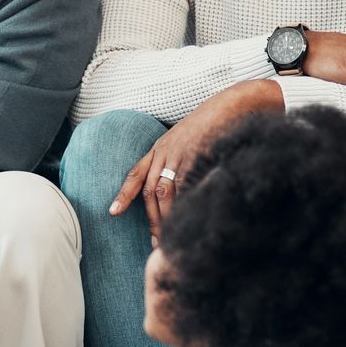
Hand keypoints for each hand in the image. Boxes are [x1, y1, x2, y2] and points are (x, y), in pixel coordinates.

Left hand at [111, 80, 281, 242]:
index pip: (136, 173)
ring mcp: (180, 154)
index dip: (124, 194)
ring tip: (169, 238)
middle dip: (151, 219)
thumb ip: (176, 159)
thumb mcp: (186, 139)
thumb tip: (177, 190)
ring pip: (165, 192)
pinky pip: (185, 187)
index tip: (112, 212)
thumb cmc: (212, 125)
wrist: (233, 105)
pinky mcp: (196, 157)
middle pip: (150, 191)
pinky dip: (184, 205)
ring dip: (165, 217)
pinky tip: (187, 219)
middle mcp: (165, 151)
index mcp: (160, 147)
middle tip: (155, 242)